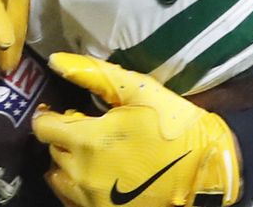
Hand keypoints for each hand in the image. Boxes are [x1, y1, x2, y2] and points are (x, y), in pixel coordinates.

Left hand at [33, 54, 241, 206]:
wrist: (209, 175)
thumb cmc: (175, 128)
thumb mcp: (139, 90)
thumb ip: (94, 74)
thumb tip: (57, 61)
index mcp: (87, 139)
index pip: (43, 127)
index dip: (52, 116)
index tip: (68, 113)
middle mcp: (81, 173)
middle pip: (52, 151)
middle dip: (64, 138)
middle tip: (87, 131)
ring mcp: (91, 200)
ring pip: (59, 179)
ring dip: (67, 165)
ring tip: (91, 156)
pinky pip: (73, 202)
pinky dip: (78, 189)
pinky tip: (99, 179)